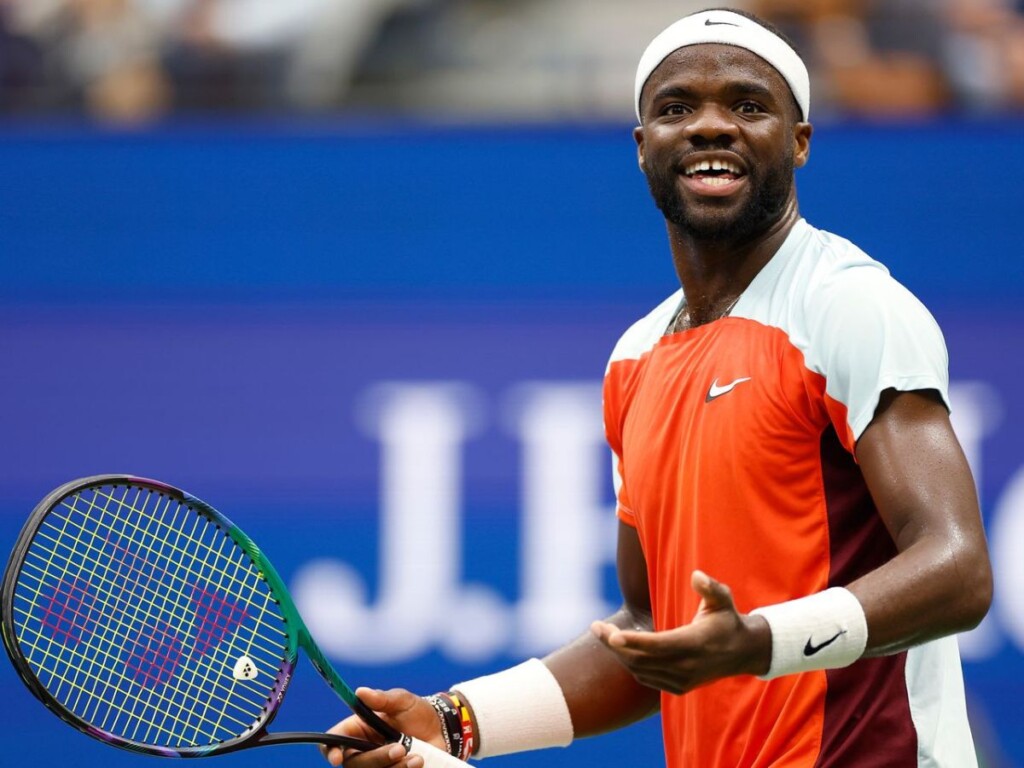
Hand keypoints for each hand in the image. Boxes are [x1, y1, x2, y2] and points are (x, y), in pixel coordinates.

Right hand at [322, 687, 444, 766]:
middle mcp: (363, 750)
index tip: (338, 758)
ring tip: (417, 757)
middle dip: (377, 759)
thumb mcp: (403, 701)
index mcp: (358, 729)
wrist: (443, 731)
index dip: (331, 750)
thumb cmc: (417, 712)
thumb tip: (360, 692)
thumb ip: (383, 698)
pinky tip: (419, 762)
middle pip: (353, 764)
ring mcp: (378, 766)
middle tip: (400, 748)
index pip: (334, 740)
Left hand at [590, 570, 770, 694]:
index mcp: (694, 644)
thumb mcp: (723, 599)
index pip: (657, 646)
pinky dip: (631, 664)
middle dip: (614, 644)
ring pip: (640, 670)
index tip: (611, 634)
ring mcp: (682, 680)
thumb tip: (697, 575)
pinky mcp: (679, 688)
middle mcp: (687, 666)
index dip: (633, 641)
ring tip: (603, 634)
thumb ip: (710, 587)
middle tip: (596, 626)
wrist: (744, 653)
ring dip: (619, 654)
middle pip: (641, 659)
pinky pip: (646, 678)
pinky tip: (621, 648)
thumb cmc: (728, 620)